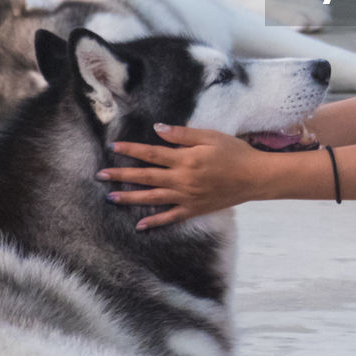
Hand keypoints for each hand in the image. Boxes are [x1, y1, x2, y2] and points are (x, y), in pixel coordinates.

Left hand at [99, 124, 261, 229]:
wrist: (255, 178)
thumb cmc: (235, 152)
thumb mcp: (210, 136)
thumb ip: (183, 135)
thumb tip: (158, 129)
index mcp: (185, 159)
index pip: (152, 153)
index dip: (131, 150)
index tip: (113, 148)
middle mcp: (182, 179)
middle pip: (146, 177)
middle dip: (122, 175)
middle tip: (101, 175)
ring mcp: (187, 197)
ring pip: (152, 198)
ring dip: (130, 198)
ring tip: (111, 197)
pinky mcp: (194, 209)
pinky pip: (170, 217)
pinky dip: (154, 222)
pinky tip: (139, 225)